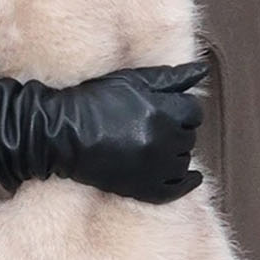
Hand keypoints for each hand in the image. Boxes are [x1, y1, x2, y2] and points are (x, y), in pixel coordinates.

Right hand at [0, 59, 209, 203]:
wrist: (57, 133)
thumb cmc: (91, 102)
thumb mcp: (131, 80)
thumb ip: (170, 77)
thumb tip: (202, 71)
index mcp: (162, 112)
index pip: (193, 112)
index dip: (181, 110)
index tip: (166, 110)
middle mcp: (163, 140)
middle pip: (189, 137)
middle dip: (177, 131)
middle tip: (155, 127)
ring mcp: (153, 167)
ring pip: (183, 161)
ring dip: (176, 153)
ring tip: (156, 147)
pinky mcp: (141, 188)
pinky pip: (174, 189)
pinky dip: (185, 184)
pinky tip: (190, 178)